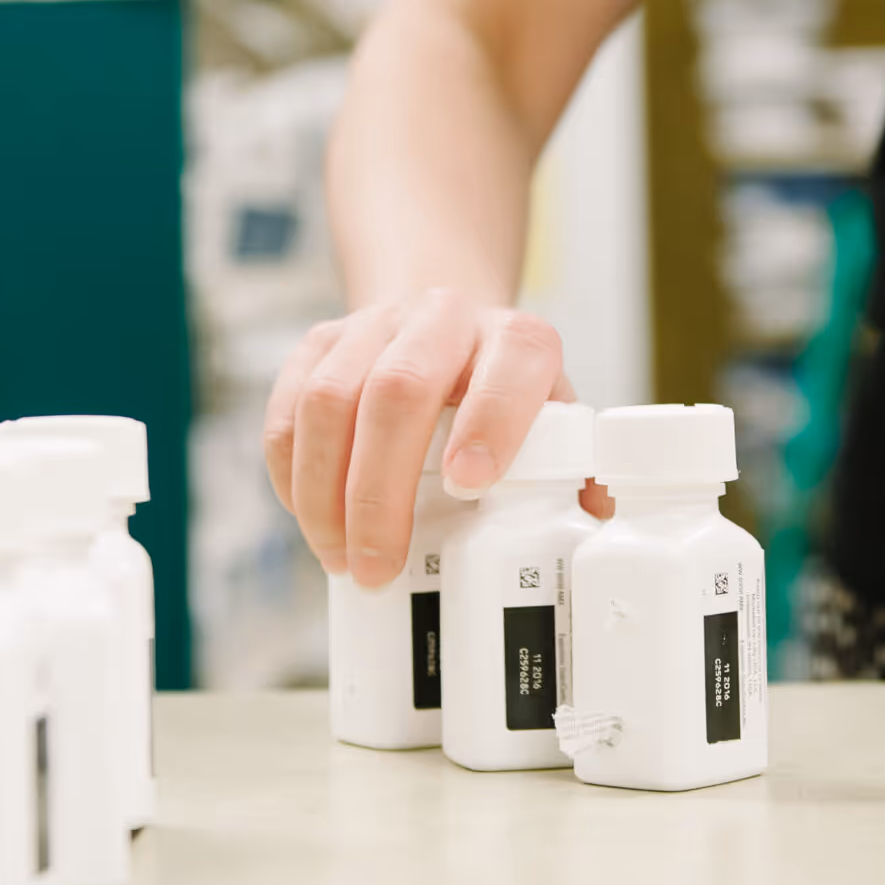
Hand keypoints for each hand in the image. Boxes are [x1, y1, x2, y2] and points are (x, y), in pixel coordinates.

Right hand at [263, 289, 603, 586]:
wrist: (446, 325)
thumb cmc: (507, 395)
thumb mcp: (555, 419)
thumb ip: (578, 470)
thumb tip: (596, 522)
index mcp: (516, 339)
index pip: (510, 367)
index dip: (490, 423)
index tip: (469, 485)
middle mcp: (445, 318)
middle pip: (399, 391)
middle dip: (381, 490)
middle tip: (377, 567)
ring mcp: (374, 324)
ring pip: (330, 400)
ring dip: (326, 493)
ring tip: (339, 558)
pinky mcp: (319, 343)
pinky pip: (288, 408)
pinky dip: (291, 474)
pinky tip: (311, 521)